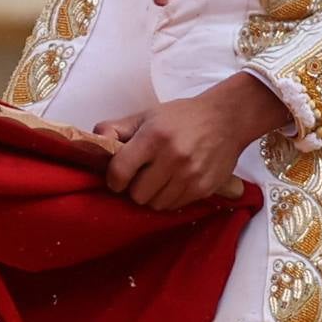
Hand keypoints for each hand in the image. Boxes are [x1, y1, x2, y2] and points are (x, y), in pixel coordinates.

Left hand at [96, 74, 287, 211]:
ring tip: (159, 180)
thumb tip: (94, 144)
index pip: (120, 172)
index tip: (117, 178)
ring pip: (155, 204)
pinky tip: (175, 182)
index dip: (113, 180)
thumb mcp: (147, 115)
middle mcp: (172, 157)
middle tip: (141, 177)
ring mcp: (190, 175)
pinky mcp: (204, 188)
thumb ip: (117, 128)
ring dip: (152, 196)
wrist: (227, 119)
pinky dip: (170, 198)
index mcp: (154, 136)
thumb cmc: (182, 116)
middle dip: (134, 189)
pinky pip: (175, 206)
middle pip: (137, 195)